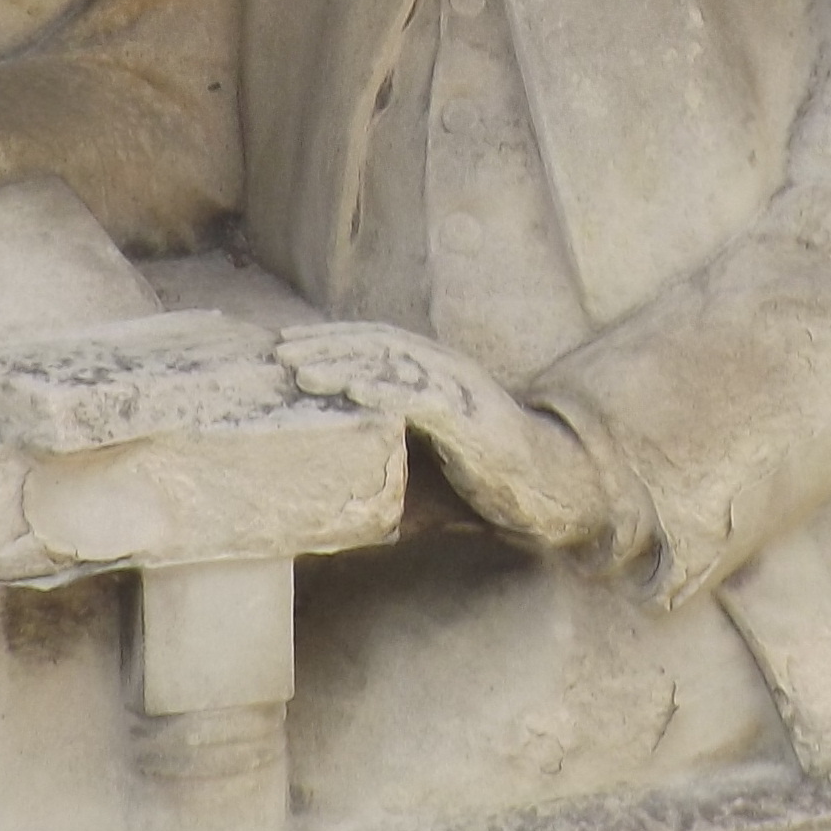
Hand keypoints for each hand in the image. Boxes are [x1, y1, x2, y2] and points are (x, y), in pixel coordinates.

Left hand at [273, 322, 617, 553]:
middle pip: (374, 344)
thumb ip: (391, 460)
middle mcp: (444, 373)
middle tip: (276, 350)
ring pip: (390, 363)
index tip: (286, 347)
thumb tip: (340, 488)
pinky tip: (348, 390)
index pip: (375, 346)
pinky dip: (381, 389)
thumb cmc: (491, 476)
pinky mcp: (468, 416)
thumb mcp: (430, 462)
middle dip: (323, 344)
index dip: (331, 342)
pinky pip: (418, 396)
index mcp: (435, 377)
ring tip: (297, 368)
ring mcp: (457, 391)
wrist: (554, 486)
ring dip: (340, 361)